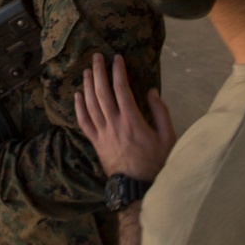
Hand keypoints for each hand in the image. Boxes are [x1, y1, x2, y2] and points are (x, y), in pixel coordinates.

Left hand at [75, 53, 175, 180]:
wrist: (138, 188)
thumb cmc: (156, 162)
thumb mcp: (168, 137)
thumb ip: (161, 112)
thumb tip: (152, 91)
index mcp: (132, 120)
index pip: (121, 89)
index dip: (118, 71)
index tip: (117, 58)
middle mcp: (114, 124)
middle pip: (102, 92)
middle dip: (99, 72)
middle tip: (97, 57)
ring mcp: (102, 133)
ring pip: (91, 104)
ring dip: (88, 85)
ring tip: (88, 71)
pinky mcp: (96, 142)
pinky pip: (84, 122)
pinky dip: (79, 107)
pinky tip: (77, 95)